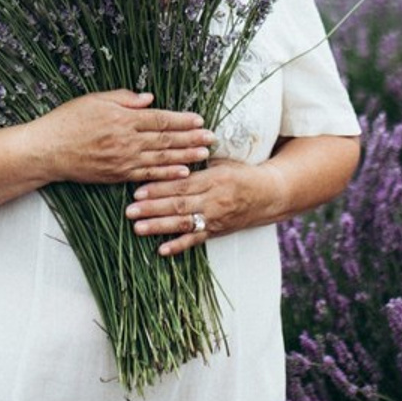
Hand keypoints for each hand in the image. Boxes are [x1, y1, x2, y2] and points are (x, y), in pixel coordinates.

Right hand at [35, 91, 214, 186]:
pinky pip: (148, 175)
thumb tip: (149, 99)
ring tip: (204, 153)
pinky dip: (167, 174)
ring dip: (185, 156)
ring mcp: (123, 160)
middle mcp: (126, 140)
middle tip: (212, 137)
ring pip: (161, 158)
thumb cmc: (67, 121)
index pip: (159, 119)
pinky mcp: (117, 175)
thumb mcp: (94, 99)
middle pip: (166, 139)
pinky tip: (182, 172)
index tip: (199, 119)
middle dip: (191, 138)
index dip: (181, 120)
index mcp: (122, 118)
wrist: (47, 150)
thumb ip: (123, 98)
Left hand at [124, 158, 280, 255]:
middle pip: (179, 205)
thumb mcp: (222, 161)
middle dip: (152, 208)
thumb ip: (197, 160)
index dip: (159, 189)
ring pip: (184, 224)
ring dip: (159, 227)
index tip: (138, 191)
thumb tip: (168, 150)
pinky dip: (179, 246)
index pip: (182, 185)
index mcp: (214, 179)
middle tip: (130, 210)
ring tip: (138, 228)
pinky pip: (197, 240)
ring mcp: (216, 218)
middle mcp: (215, 200)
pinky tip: (162, 250)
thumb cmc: (242, 173)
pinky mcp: (218, 231)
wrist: (271, 194)